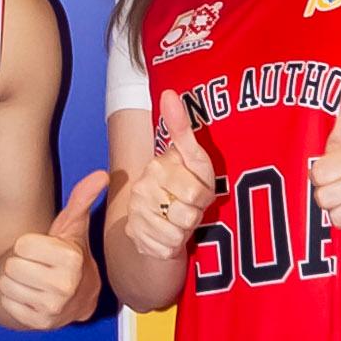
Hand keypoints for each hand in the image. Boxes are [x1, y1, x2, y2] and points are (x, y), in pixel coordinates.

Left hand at [0, 172, 104, 328]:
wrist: (73, 297)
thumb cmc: (68, 256)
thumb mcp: (74, 228)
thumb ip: (82, 200)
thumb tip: (102, 174)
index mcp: (72, 260)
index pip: (23, 245)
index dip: (30, 245)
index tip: (44, 250)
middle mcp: (64, 287)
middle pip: (12, 265)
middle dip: (21, 263)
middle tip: (37, 266)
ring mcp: (51, 309)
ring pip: (6, 284)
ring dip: (15, 281)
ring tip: (33, 280)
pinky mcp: (38, 324)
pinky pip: (6, 304)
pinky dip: (14, 299)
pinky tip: (30, 296)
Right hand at [119, 89, 217, 261]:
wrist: (164, 220)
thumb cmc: (186, 185)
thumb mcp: (193, 158)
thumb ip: (182, 128)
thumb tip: (169, 92)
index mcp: (154, 168)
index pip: (194, 192)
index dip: (204, 195)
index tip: (197, 190)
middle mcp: (140, 190)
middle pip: (186, 214)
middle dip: (195, 214)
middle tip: (190, 207)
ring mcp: (136, 216)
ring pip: (177, 233)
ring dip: (185, 231)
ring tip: (180, 220)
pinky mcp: (137, 239)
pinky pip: (167, 249)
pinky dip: (173, 246)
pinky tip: (170, 236)